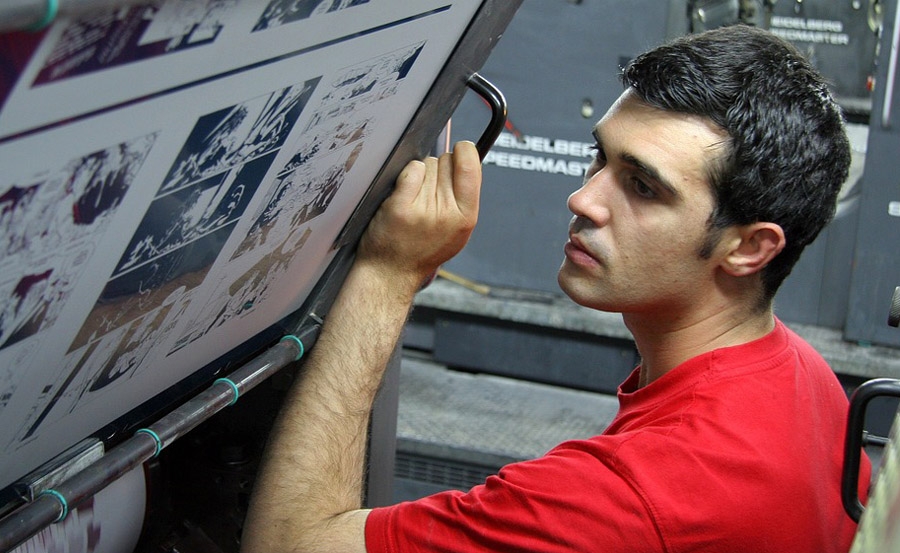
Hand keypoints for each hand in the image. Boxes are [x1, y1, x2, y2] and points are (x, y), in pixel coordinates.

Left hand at [358, 141, 480, 284]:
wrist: (391, 273)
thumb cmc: (422, 250)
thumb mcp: (457, 231)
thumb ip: (464, 198)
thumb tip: (467, 158)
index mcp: (466, 217)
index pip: (471, 165)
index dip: (464, 152)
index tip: (458, 153)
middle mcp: (447, 213)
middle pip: (447, 161)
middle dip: (438, 169)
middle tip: (428, 193)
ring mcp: (423, 209)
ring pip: (427, 164)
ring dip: (420, 175)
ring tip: (414, 199)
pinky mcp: (400, 207)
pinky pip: (410, 170)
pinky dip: (405, 175)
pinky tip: (403, 194)